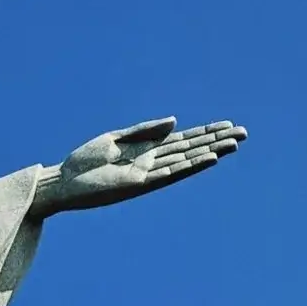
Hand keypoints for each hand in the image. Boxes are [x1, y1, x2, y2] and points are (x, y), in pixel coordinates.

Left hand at [33, 117, 247, 216]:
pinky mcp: (140, 184)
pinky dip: (190, 166)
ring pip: (186, 161)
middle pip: (190, 150)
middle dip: (216, 141)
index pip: (182, 140)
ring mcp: (148, 174)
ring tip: (233, 145)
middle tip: (243, 133)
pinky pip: (171, 174)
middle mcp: (152, 162)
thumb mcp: (114, 138)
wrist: (62, 182)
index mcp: (146, 150)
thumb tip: (176, 122)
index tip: (227, 125)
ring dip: (210, 153)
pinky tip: (208, 158)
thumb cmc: (84, 161)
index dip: (205, 133)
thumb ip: (145, 130)